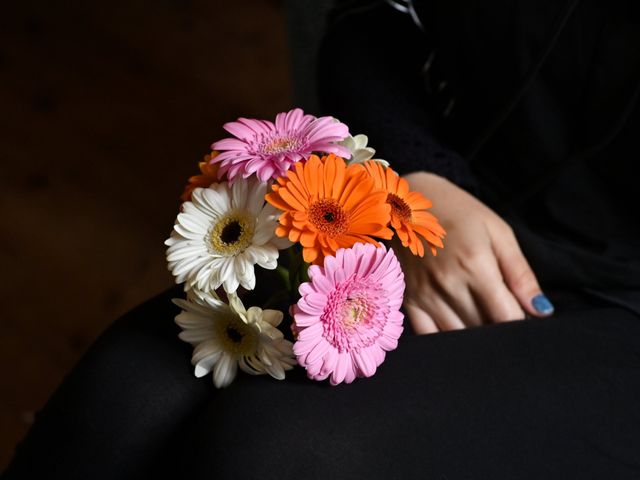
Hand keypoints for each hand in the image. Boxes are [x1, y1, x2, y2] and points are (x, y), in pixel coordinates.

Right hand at [399, 172, 553, 333]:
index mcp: (476, 265)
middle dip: (497, 328)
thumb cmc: (456, 212)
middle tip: (500, 313)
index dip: (521, 324)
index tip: (522, 317)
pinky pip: (427, 335)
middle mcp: (448, 284)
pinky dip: (444, 339)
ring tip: (479, 318)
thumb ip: (520, 273)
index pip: (508, 317)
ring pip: (457, 336)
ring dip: (473, 334)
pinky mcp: (408, 299)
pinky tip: (455, 329)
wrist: (404, 201)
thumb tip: (541, 311)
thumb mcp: (497, 232)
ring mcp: (425, 294)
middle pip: (483, 329)